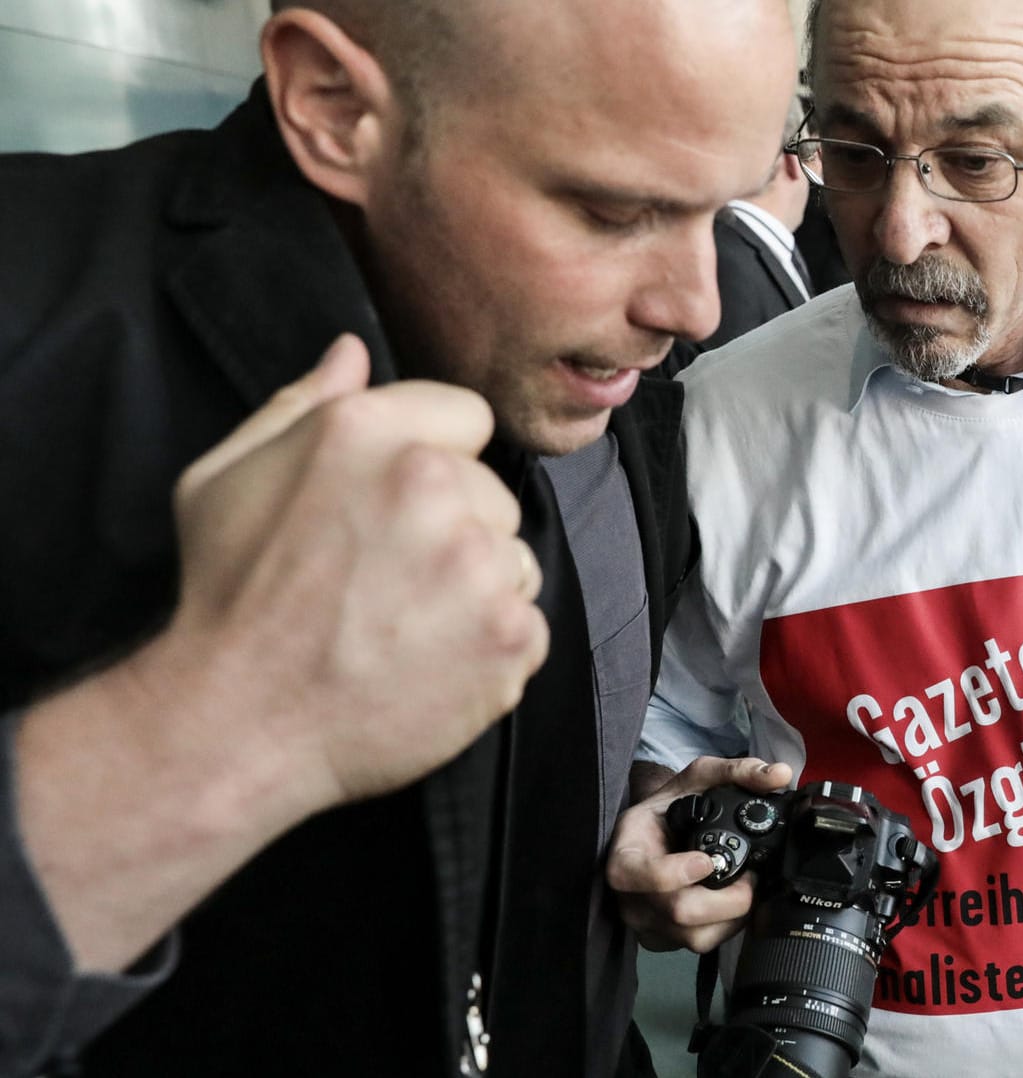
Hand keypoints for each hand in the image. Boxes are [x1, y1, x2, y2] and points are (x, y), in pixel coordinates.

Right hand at [162, 333, 547, 808]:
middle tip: (385, 579)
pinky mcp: (508, 634)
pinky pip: (527, 625)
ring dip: (476, 590)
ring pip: (514, 560)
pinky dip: (490, 649)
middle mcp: (431, 485)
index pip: (466, 417)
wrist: (239, 723)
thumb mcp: (226, 477)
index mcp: (368, 432)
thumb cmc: (228, 600)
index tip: (394, 508)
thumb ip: (300, 405)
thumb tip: (352, 351)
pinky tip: (429, 663)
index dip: (436, 461)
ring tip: (402, 625)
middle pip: (493, 495)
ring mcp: (477, 563)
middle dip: (456, 531)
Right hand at [607, 756, 793, 952]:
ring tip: (745, 887)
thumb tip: (779, 775)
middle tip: (750, 876)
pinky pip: (700, 945)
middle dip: (728, 898)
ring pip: (695, 936)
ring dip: (732, 915)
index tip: (707, 860)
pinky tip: (734, 903)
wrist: (661, 832)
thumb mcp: (699, 778)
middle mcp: (631, 895)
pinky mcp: (665, 940)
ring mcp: (647, 922)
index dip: (674, 873)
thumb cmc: (674, 806)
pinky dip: (727, 926)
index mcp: (626, 852)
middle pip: (679, 911)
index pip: (636, 875)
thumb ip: (738, 772)